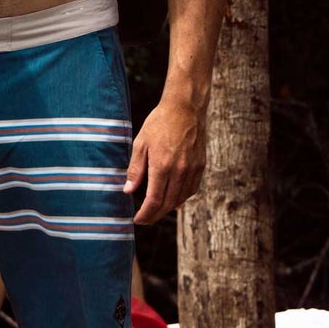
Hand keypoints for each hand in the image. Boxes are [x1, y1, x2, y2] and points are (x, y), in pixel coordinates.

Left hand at [123, 95, 206, 224]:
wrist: (185, 108)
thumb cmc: (160, 123)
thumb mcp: (141, 143)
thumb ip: (135, 169)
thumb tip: (128, 190)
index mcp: (163, 166)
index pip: (154, 200)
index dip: (145, 214)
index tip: (137, 219)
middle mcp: (180, 171)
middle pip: (168, 204)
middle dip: (155, 215)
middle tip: (145, 219)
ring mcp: (192, 169)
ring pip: (180, 199)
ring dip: (167, 208)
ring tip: (156, 211)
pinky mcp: (200, 166)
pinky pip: (191, 189)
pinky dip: (181, 198)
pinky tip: (173, 199)